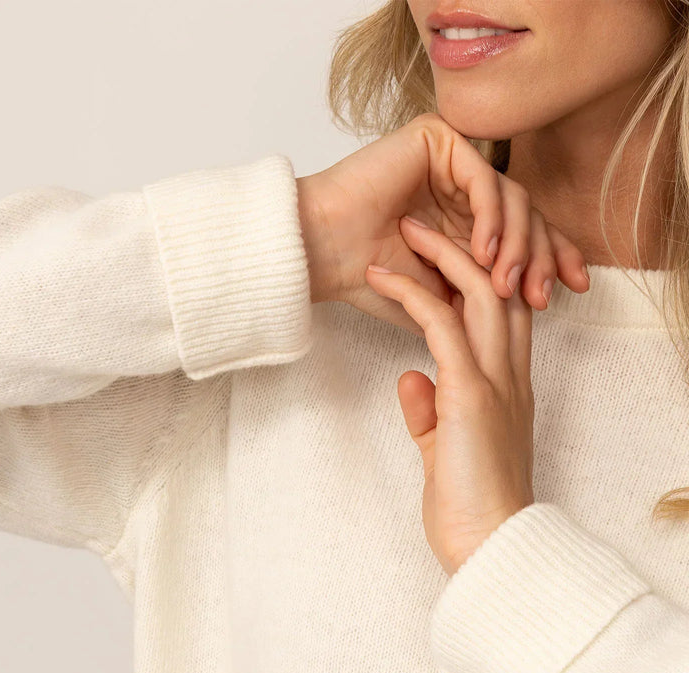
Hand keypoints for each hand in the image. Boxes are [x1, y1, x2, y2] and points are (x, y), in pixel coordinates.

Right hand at [296, 112, 588, 334]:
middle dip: (542, 254)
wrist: (322, 255)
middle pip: (526, 211)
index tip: (573, 289)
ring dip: (515, 243)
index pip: (522, 231)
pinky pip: (482, 177)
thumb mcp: (440, 297)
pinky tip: (485, 251)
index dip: (553, 256)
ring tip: (506, 281)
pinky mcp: (437, 139)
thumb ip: (482, 295)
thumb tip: (528, 312)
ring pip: (510, 196)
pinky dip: (490, 216)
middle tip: (543, 292)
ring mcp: (450, 160)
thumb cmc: (366, 278)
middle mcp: (460, 186)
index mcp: (461, 216)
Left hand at [365, 214, 535, 577]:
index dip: (476, 277)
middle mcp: (509, 375)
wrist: (488, 543)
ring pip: (479, 293)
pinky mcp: (470, 393)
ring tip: (403, 229)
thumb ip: (430, 410)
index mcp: (506, 387)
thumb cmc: (469, 506)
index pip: (502, 313)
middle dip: (463, 248)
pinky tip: (382, 278)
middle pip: (497, 288)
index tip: (437, 257)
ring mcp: (494, 381)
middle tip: (420, 222)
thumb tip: (409, 378)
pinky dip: (413, 295)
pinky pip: (443, 325)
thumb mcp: (444, 448)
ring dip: (439, 255)